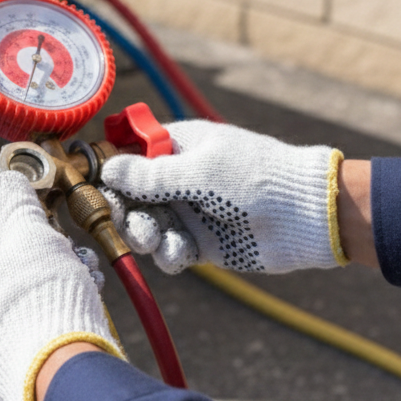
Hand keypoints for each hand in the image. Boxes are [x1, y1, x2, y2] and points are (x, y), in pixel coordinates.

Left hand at [0, 171, 121, 400]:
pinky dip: (31, 327)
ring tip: (73, 284)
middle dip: (18, 260)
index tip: (9, 221)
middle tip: (54, 254)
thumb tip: (6, 182)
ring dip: (31, 292)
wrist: (59, 378)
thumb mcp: (33, 235)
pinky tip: (65, 319)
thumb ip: (16, 203)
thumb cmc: (39, 300)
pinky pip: (7, 342)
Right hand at [100, 121, 347, 274]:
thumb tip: (109, 169)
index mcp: (177, 147)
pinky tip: (181, 252)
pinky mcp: (202, 244)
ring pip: (147, 227)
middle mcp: (179, 179)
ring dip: (145, 234)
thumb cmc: (254, 178)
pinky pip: (171, 251)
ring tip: (156, 239)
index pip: (129, 155)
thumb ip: (151, 175)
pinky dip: (170, 254)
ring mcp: (190, 212)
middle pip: (131, 197)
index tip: (98, 188)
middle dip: (125, 211)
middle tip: (126, 221)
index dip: (110, 171)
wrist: (303, 216)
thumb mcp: (199, 171)